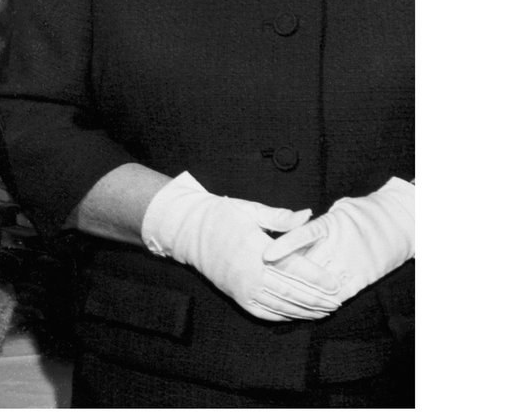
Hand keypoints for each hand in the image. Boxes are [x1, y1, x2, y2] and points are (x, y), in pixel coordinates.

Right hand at [141, 172, 341, 321]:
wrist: (189, 231)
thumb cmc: (222, 216)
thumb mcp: (251, 210)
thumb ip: (281, 217)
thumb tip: (308, 214)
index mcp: (256, 248)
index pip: (295, 268)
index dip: (318, 278)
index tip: (336, 283)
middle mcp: (250, 272)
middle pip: (292, 291)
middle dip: (318, 299)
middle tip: (338, 302)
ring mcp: (243, 288)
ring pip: (281, 305)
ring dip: (305, 310)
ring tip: (325, 311)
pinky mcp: (237, 297)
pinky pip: (266, 312)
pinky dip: (285, 316)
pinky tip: (298, 315)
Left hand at [263, 177, 413, 302]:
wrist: (399, 224)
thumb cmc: (364, 213)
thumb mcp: (340, 209)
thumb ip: (318, 223)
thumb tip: (294, 227)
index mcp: (333, 224)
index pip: (303, 235)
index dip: (284, 245)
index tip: (265, 254)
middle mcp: (341, 244)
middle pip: (308, 261)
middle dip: (286, 271)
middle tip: (263, 279)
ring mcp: (353, 263)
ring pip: (322, 281)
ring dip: (303, 290)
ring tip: (281, 297)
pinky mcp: (363, 277)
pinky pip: (341, 292)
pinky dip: (325, 301)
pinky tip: (311, 308)